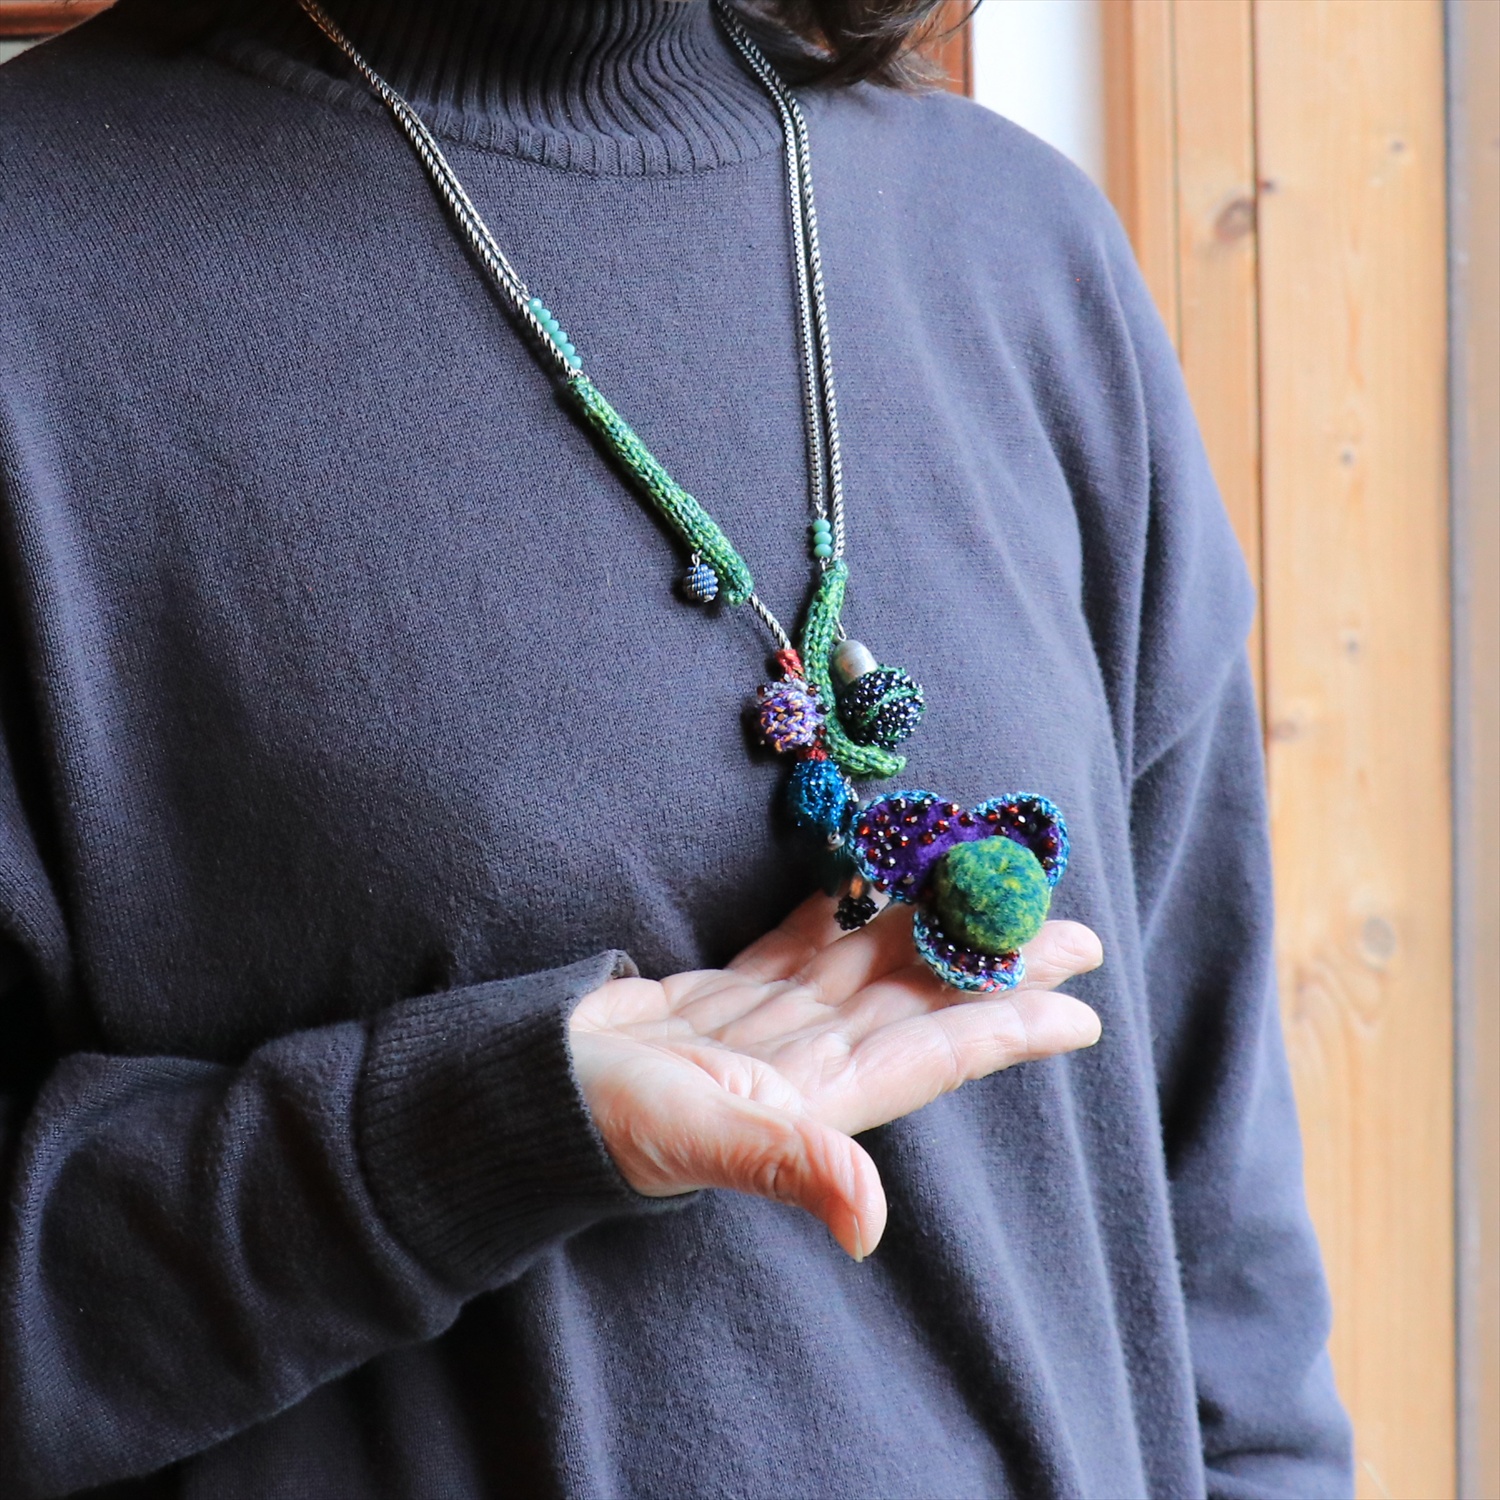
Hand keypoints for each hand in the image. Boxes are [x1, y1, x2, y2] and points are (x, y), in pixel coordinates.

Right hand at [568, 892, 1102, 1259]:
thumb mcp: (694, 1139)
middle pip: (922, 1004)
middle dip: (997, 968)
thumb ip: (785, 1165)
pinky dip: (846, 913)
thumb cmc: (607, 1120)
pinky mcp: (732, 1000)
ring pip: (873, 969)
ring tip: (990, 892)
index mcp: (819, 1095)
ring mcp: (773, 1029)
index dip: (1008, 1030)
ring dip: (936, 932)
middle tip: (1072, 929)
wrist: (532, 1093)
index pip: (935, 1055)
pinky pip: (807, 947)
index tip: (1081, 1010)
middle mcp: (811, 1061)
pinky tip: (880, 883)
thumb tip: (869, 1227)